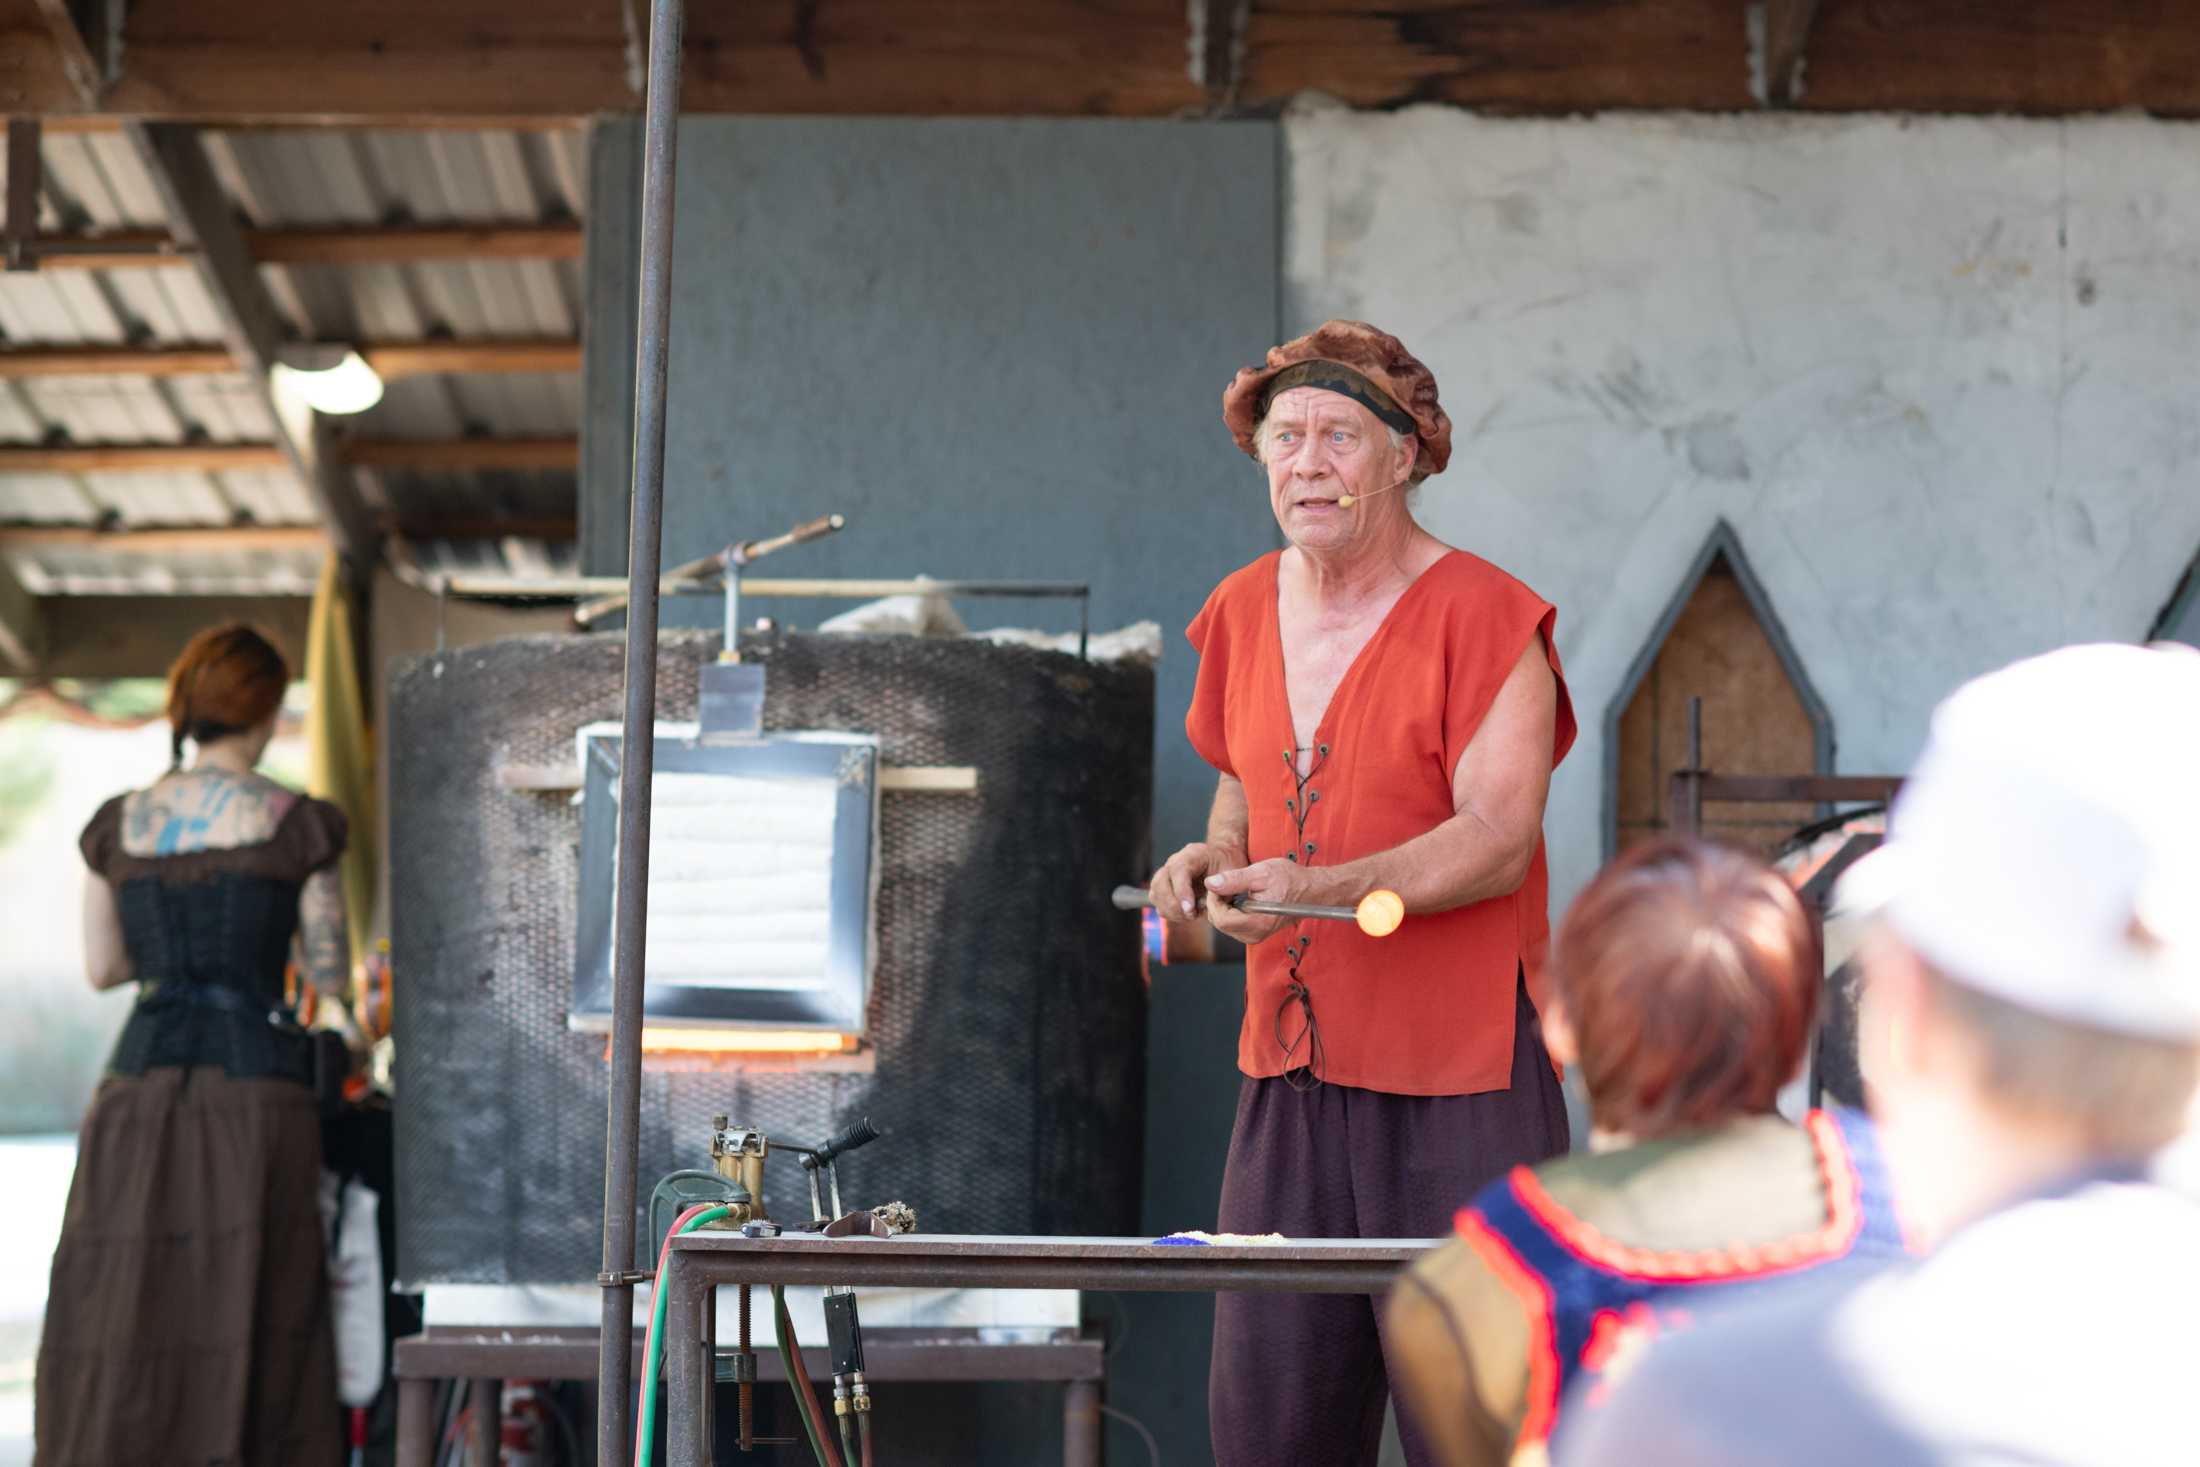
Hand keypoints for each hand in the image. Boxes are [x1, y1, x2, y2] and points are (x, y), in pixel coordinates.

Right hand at [1149, 842, 1240, 920]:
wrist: (1222, 858)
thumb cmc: (1228, 865)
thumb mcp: (1234, 872)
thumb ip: (1224, 885)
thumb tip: (1208, 900)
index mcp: (1193, 854)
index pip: (1178, 870)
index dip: (1181, 891)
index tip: (1190, 909)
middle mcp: (1174, 861)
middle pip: (1160, 883)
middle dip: (1174, 905)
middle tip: (1193, 916)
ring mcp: (1166, 873)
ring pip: (1155, 893)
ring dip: (1171, 910)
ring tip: (1192, 915)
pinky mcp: (1163, 886)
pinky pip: (1157, 901)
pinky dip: (1169, 912)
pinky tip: (1187, 914)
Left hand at [1202, 858, 1317, 944]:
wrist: (1308, 889)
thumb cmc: (1288, 879)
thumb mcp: (1260, 873)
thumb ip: (1234, 880)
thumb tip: (1210, 883)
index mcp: (1258, 922)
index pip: (1221, 919)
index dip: (1214, 901)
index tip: (1219, 884)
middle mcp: (1255, 934)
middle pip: (1220, 923)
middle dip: (1216, 903)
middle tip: (1226, 884)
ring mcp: (1255, 936)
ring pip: (1223, 924)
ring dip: (1223, 906)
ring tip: (1235, 889)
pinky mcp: (1254, 933)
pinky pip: (1231, 924)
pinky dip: (1230, 910)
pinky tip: (1239, 897)